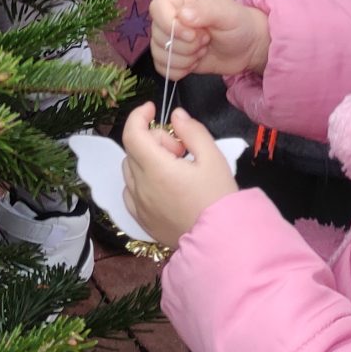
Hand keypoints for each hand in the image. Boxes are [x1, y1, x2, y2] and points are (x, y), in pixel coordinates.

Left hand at [120, 104, 237, 249]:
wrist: (221, 242)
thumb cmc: (219, 199)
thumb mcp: (213, 158)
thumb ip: (192, 131)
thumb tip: (176, 116)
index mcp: (156, 169)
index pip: (132, 133)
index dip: (139, 115)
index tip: (152, 109)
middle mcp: (141, 186)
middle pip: (133, 149)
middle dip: (154, 140)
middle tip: (181, 150)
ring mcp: (138, 205)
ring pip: (130, 169)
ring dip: (146, 160)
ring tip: (174, 169)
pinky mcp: (141, 219)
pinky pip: (130, 190)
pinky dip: (141, 180)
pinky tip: (163, 185)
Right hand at [146, 0, 268, 79]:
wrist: (246, 48)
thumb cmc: (239, 24)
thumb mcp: (228, 14)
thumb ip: (206, 11)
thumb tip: (182, 16)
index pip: (157, 8)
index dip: (170, 25)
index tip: (192, 35)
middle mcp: (170, 16)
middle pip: (157, 34)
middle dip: (185, 45)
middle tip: (206, 40)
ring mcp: (170, 38)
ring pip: (159, 53)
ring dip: (185, 58)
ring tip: (203, 49)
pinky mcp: (172, 57)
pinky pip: (163, 68)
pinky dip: (180, 70)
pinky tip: (196, 62)